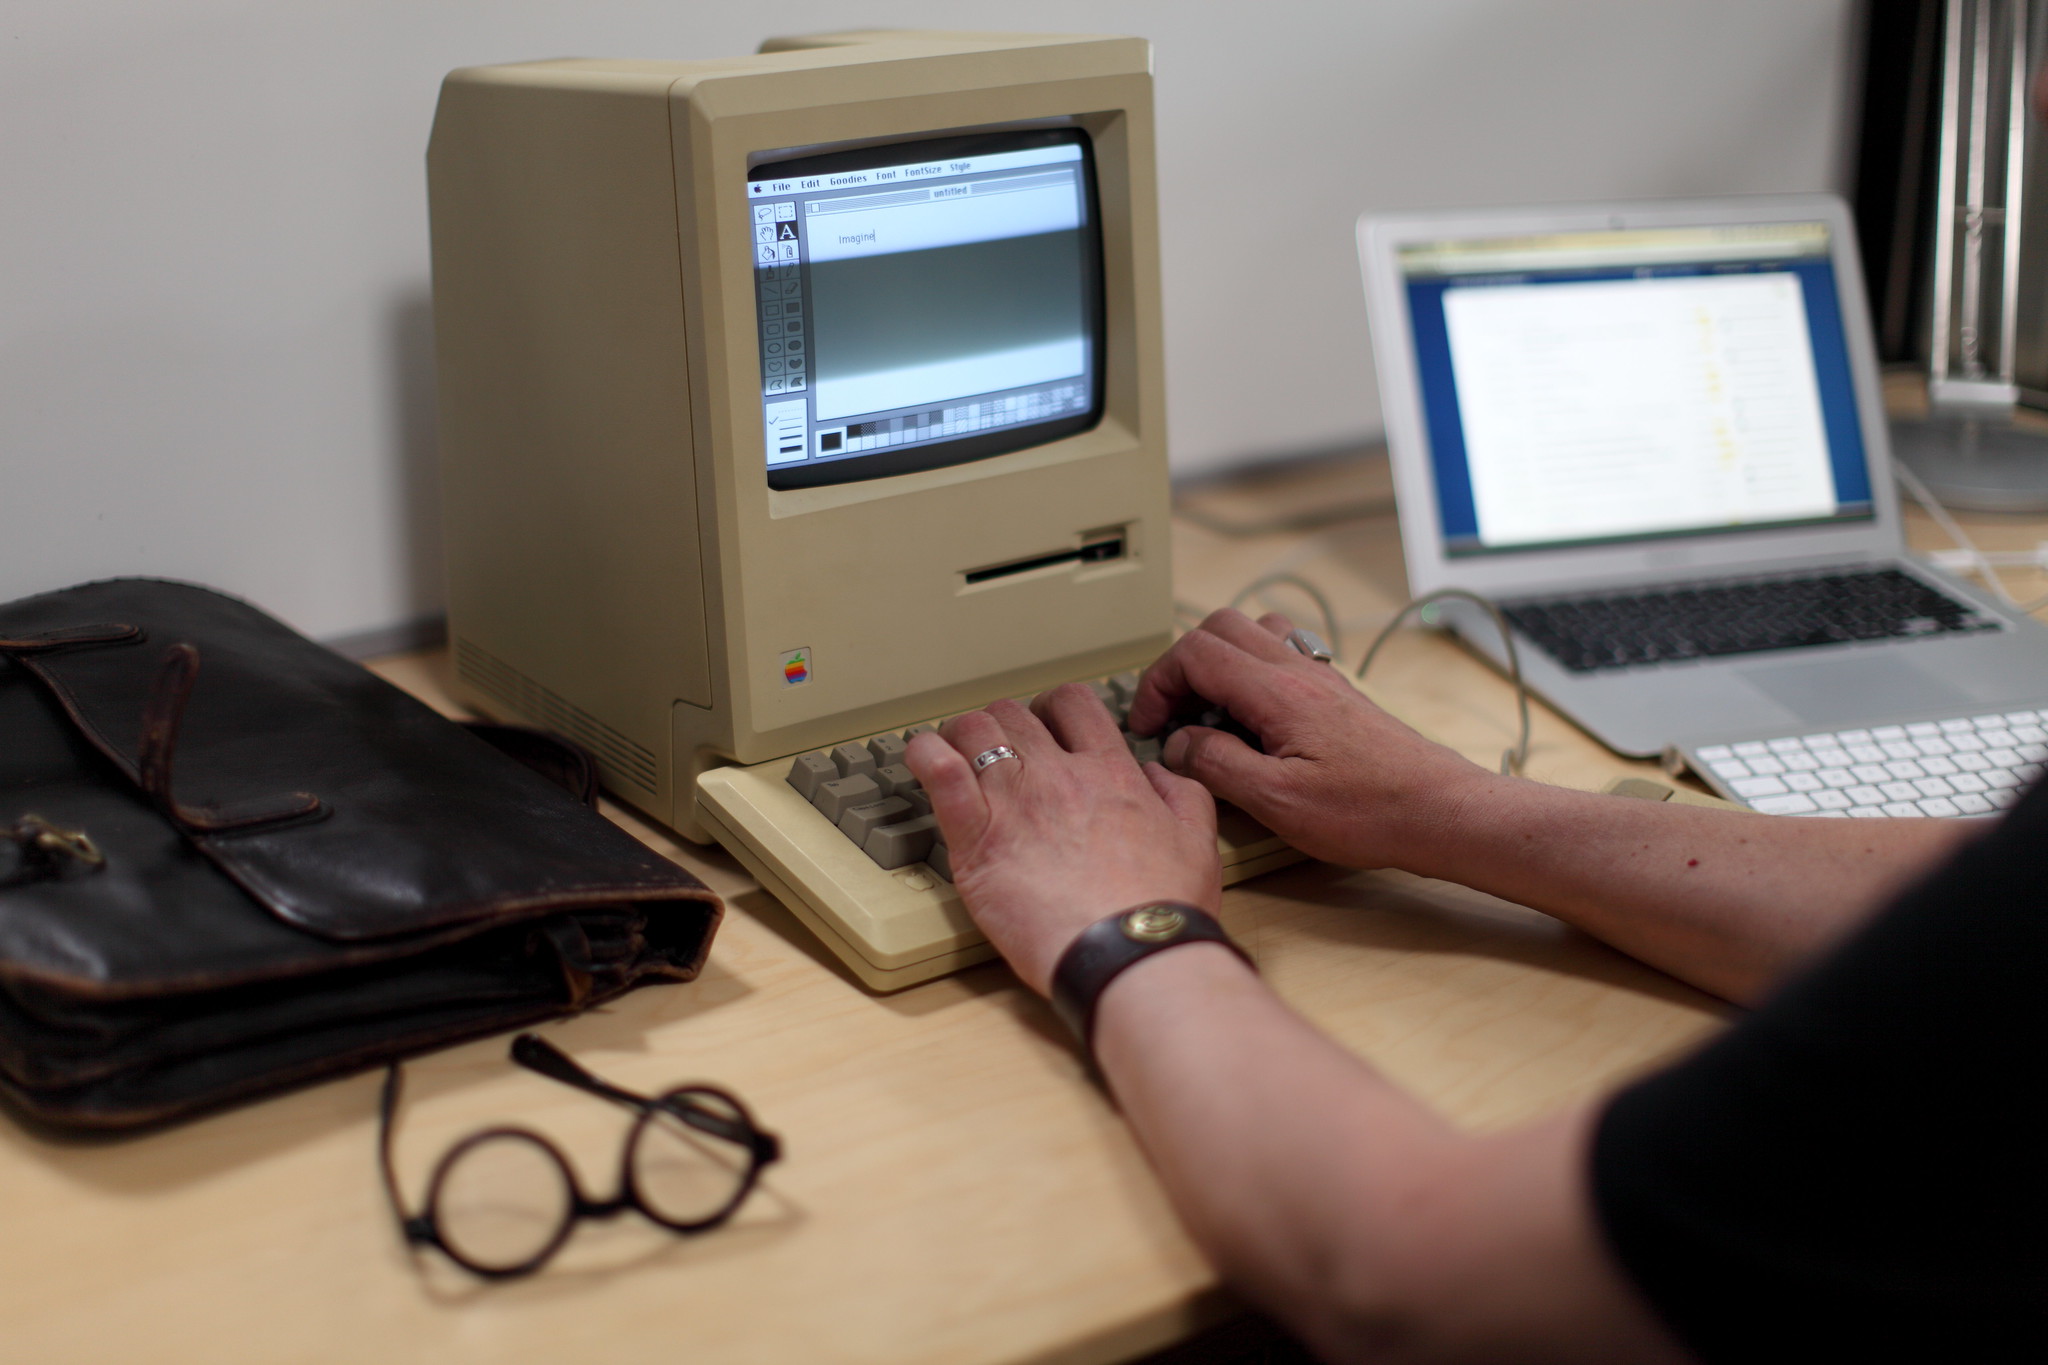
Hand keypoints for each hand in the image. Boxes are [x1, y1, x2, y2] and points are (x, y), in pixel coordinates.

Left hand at [903, 686, 1221, 995]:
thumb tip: (1159, 771)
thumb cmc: (1159, 910)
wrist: (1126, 953)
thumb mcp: (1197, 842)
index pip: (1074, 705)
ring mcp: (1014, 802)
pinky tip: (923, 758)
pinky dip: (925, 756)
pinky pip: (939, 773)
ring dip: (960, 735)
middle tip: (997, 748)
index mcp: (1110, 772)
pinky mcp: (977, 838)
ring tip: (955, 751)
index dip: (1053, 706)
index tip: (1046, 723)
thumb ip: (1182, 794)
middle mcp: (1058, 776)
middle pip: (1014, 714)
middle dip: (1002, 724)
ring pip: (972, 731)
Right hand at [1125, 609, 1491, 869]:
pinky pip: (1282, 655)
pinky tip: (1252, 718)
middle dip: (1180, 666)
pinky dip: (1251, 672)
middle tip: (1169, 714)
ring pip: (1253, 632)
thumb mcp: (1277, 802)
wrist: (1438, 811)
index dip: (1157, 683)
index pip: (1196, 653)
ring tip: (1207, 710)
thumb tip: (1178, 745)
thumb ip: (1217, 765)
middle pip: (1219, 629)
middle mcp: (1299, 672)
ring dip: (1218, 661)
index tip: (1148, 723)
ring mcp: (1319, 678)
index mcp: (1279, 691)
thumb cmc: (1372, 811)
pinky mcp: (1335, 696)